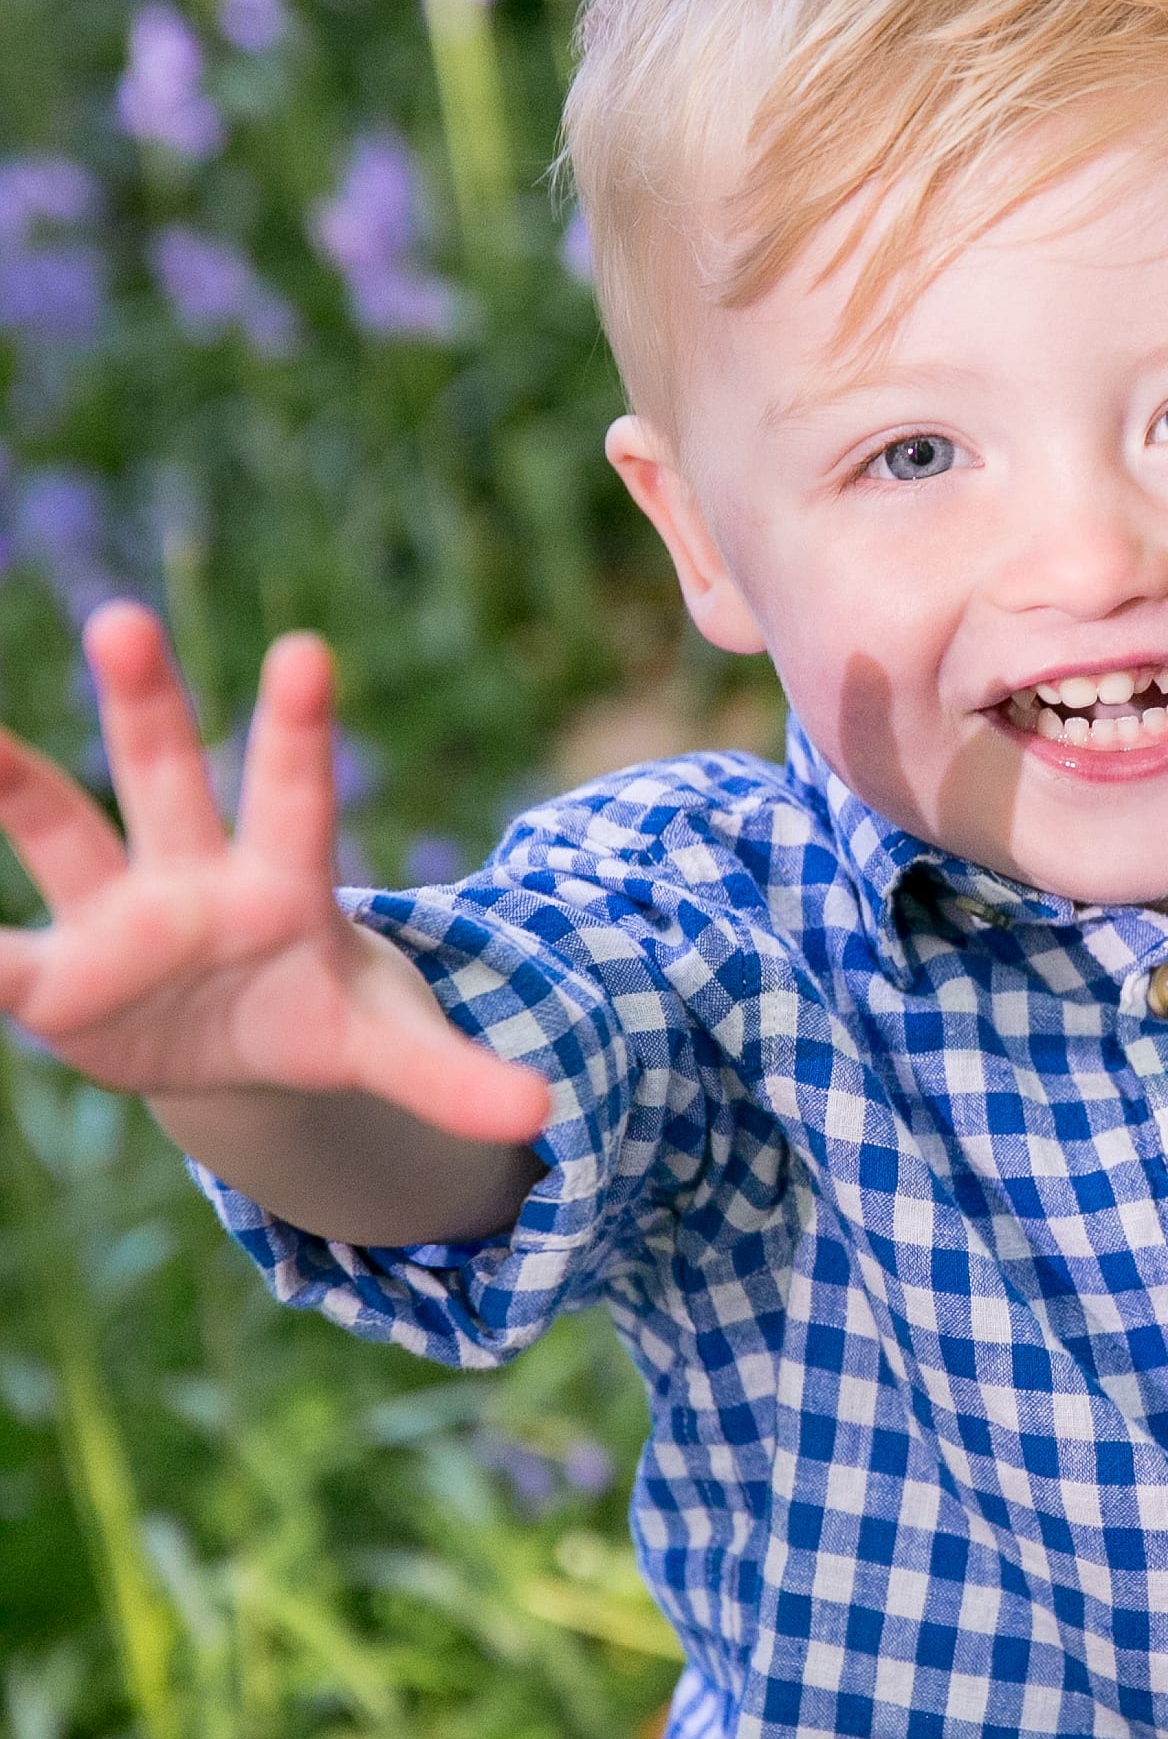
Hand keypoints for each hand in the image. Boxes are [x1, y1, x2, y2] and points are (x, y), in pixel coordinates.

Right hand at [0, 603, 546, 1141]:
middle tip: (126, 619)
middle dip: (147, 704)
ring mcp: (115, 915)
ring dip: (11, 781)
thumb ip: (454, 1077)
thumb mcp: (385, 1047)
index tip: (306, 651)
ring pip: (62, 830)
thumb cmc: (319, 1015)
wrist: (240, 1045)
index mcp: (283, 886)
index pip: (297, 798)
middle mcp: (192, 875)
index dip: (299, 733)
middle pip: (168, 776)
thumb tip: (543, 1119)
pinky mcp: (55, 977)